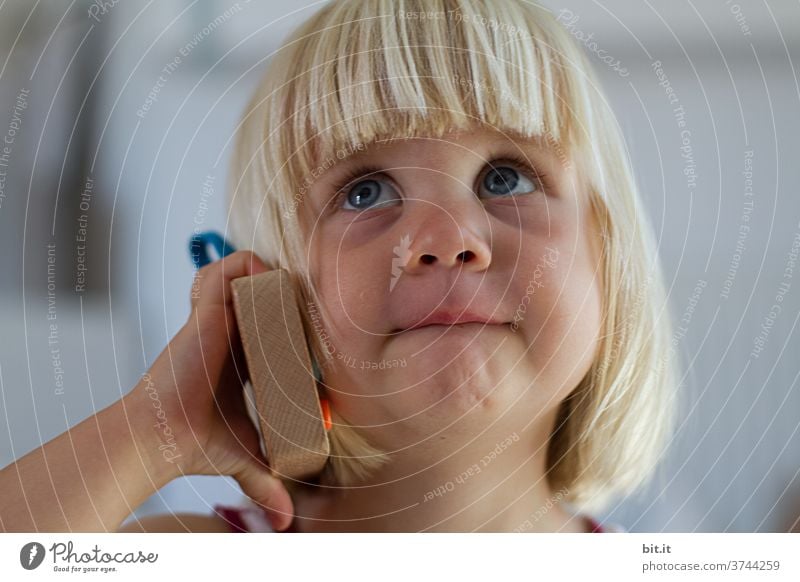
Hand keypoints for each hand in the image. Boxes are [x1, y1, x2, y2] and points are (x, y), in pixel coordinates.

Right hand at [126, 250, 293, 529]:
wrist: (160, 437)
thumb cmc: (197, 443)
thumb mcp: (245, 457)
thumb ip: (267, 482)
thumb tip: (290, 520)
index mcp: (240, 360)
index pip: (270, 327)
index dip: (291, 321)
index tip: (314, 331)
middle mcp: (229, 336)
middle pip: (261, 295)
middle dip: (285, 294)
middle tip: (309, 307)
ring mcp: (217, 321)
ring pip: (241, 276)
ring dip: (263, 277)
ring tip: (285, 293)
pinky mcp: (206, 313)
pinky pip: (222, 272)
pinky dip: (241, 268)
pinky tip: (262, 280)